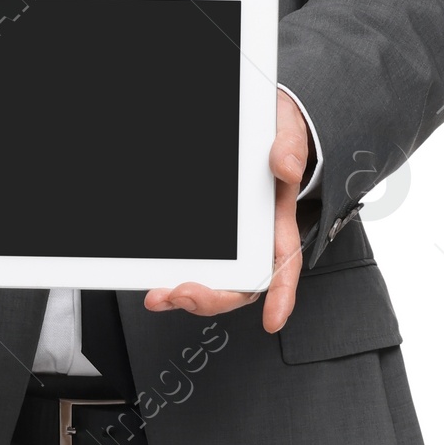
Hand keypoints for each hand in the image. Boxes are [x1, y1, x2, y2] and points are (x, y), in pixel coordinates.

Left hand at [143, 90, 309, 334]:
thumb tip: (286, 168)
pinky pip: (191, 263)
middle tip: (184, 295)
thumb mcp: (288, 134)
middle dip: (213, 298)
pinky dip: (172, 276)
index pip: (285, 265)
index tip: (272, 318)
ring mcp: (229, 242)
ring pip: (214, 281)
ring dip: (186, 295)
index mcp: (278, 223)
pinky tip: (153, 279)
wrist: (257, 126)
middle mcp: (254, 240)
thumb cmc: (275, 140)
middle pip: (241, 286)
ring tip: (160, 295)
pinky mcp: (206, 236)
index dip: (281, 295)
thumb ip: (289, 150)